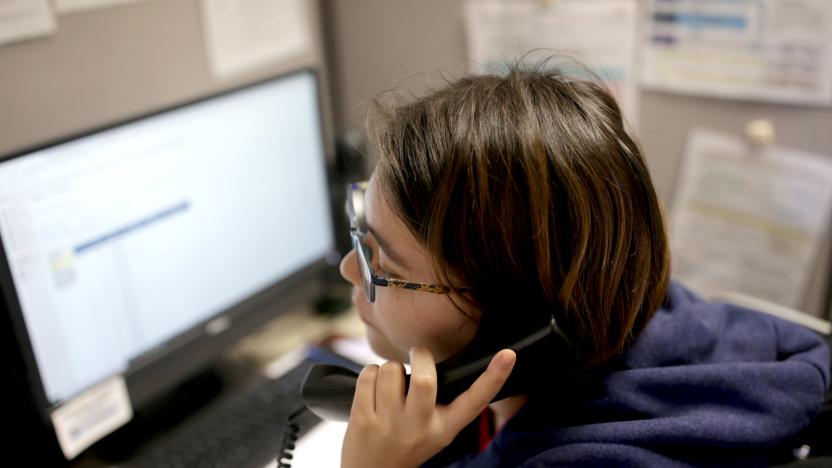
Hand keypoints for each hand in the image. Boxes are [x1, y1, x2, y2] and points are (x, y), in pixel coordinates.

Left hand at [340, 347, 516, 467]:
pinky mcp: (363, 418)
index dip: (494, 376)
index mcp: (445, 428)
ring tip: (390, 385)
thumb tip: (440, 362)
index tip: (508, 354)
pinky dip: (370, 374)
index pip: (475, 401)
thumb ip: (444, 403)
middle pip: (424, 378)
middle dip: (420, 355)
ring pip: (390, 369)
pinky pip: (368, 374)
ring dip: (389, 368)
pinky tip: (373, 391)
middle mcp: (420, 427)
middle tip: (417, 357)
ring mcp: (389, 424)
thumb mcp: (437, 431)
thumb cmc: (408, 444)